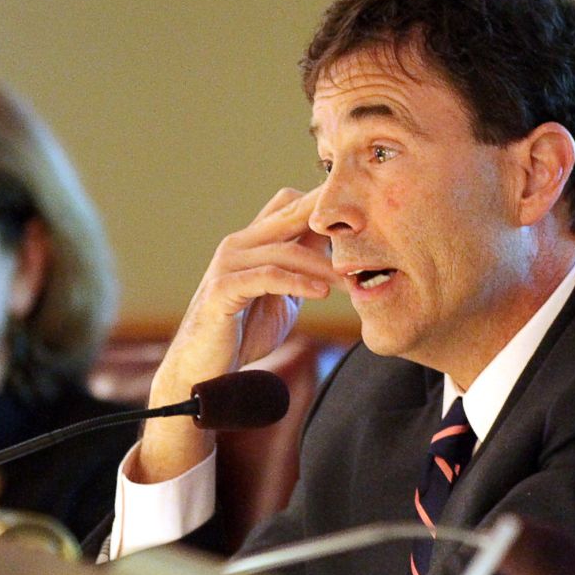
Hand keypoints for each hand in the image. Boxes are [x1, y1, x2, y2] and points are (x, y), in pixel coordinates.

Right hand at [135, 187, 337, 482]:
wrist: (205, 370)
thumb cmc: (244, 333)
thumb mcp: (283, 295)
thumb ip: (302, 270)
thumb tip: (339, 250)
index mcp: (252, 241)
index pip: (289, 203)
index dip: (323, 205)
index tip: (364, 217)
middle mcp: (238, 244)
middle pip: (290, 213)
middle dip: (330, 219)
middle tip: (370, 228)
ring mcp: (228, 264)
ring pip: (285, 250)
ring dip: (323, 266)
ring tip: (350, 282)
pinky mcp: (222, 289)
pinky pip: (267, 277)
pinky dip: (297, 282)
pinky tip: (322, 293)